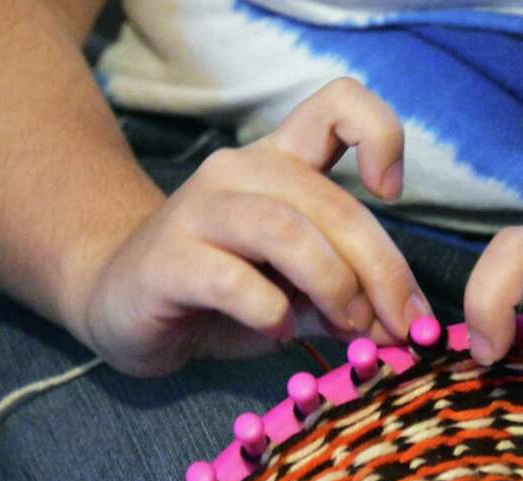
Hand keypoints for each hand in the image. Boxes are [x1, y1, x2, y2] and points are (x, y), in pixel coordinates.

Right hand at [74, 78, 430, 375]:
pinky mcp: (168, 260)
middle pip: (332, 202)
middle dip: (381, 270)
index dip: (380, 135)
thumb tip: (398, 322)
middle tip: (401, 326)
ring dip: (333, 286)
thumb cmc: (221, 292)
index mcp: (281, 163)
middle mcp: (240, 171)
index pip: (338, 105)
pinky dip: (270, 312)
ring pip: (286, 232)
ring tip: (347, 327)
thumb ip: (345, 296)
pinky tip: (278, 332)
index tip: (391, 194)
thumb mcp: (297, 291)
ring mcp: (199, 210)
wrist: (121, 301)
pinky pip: (234, 281)